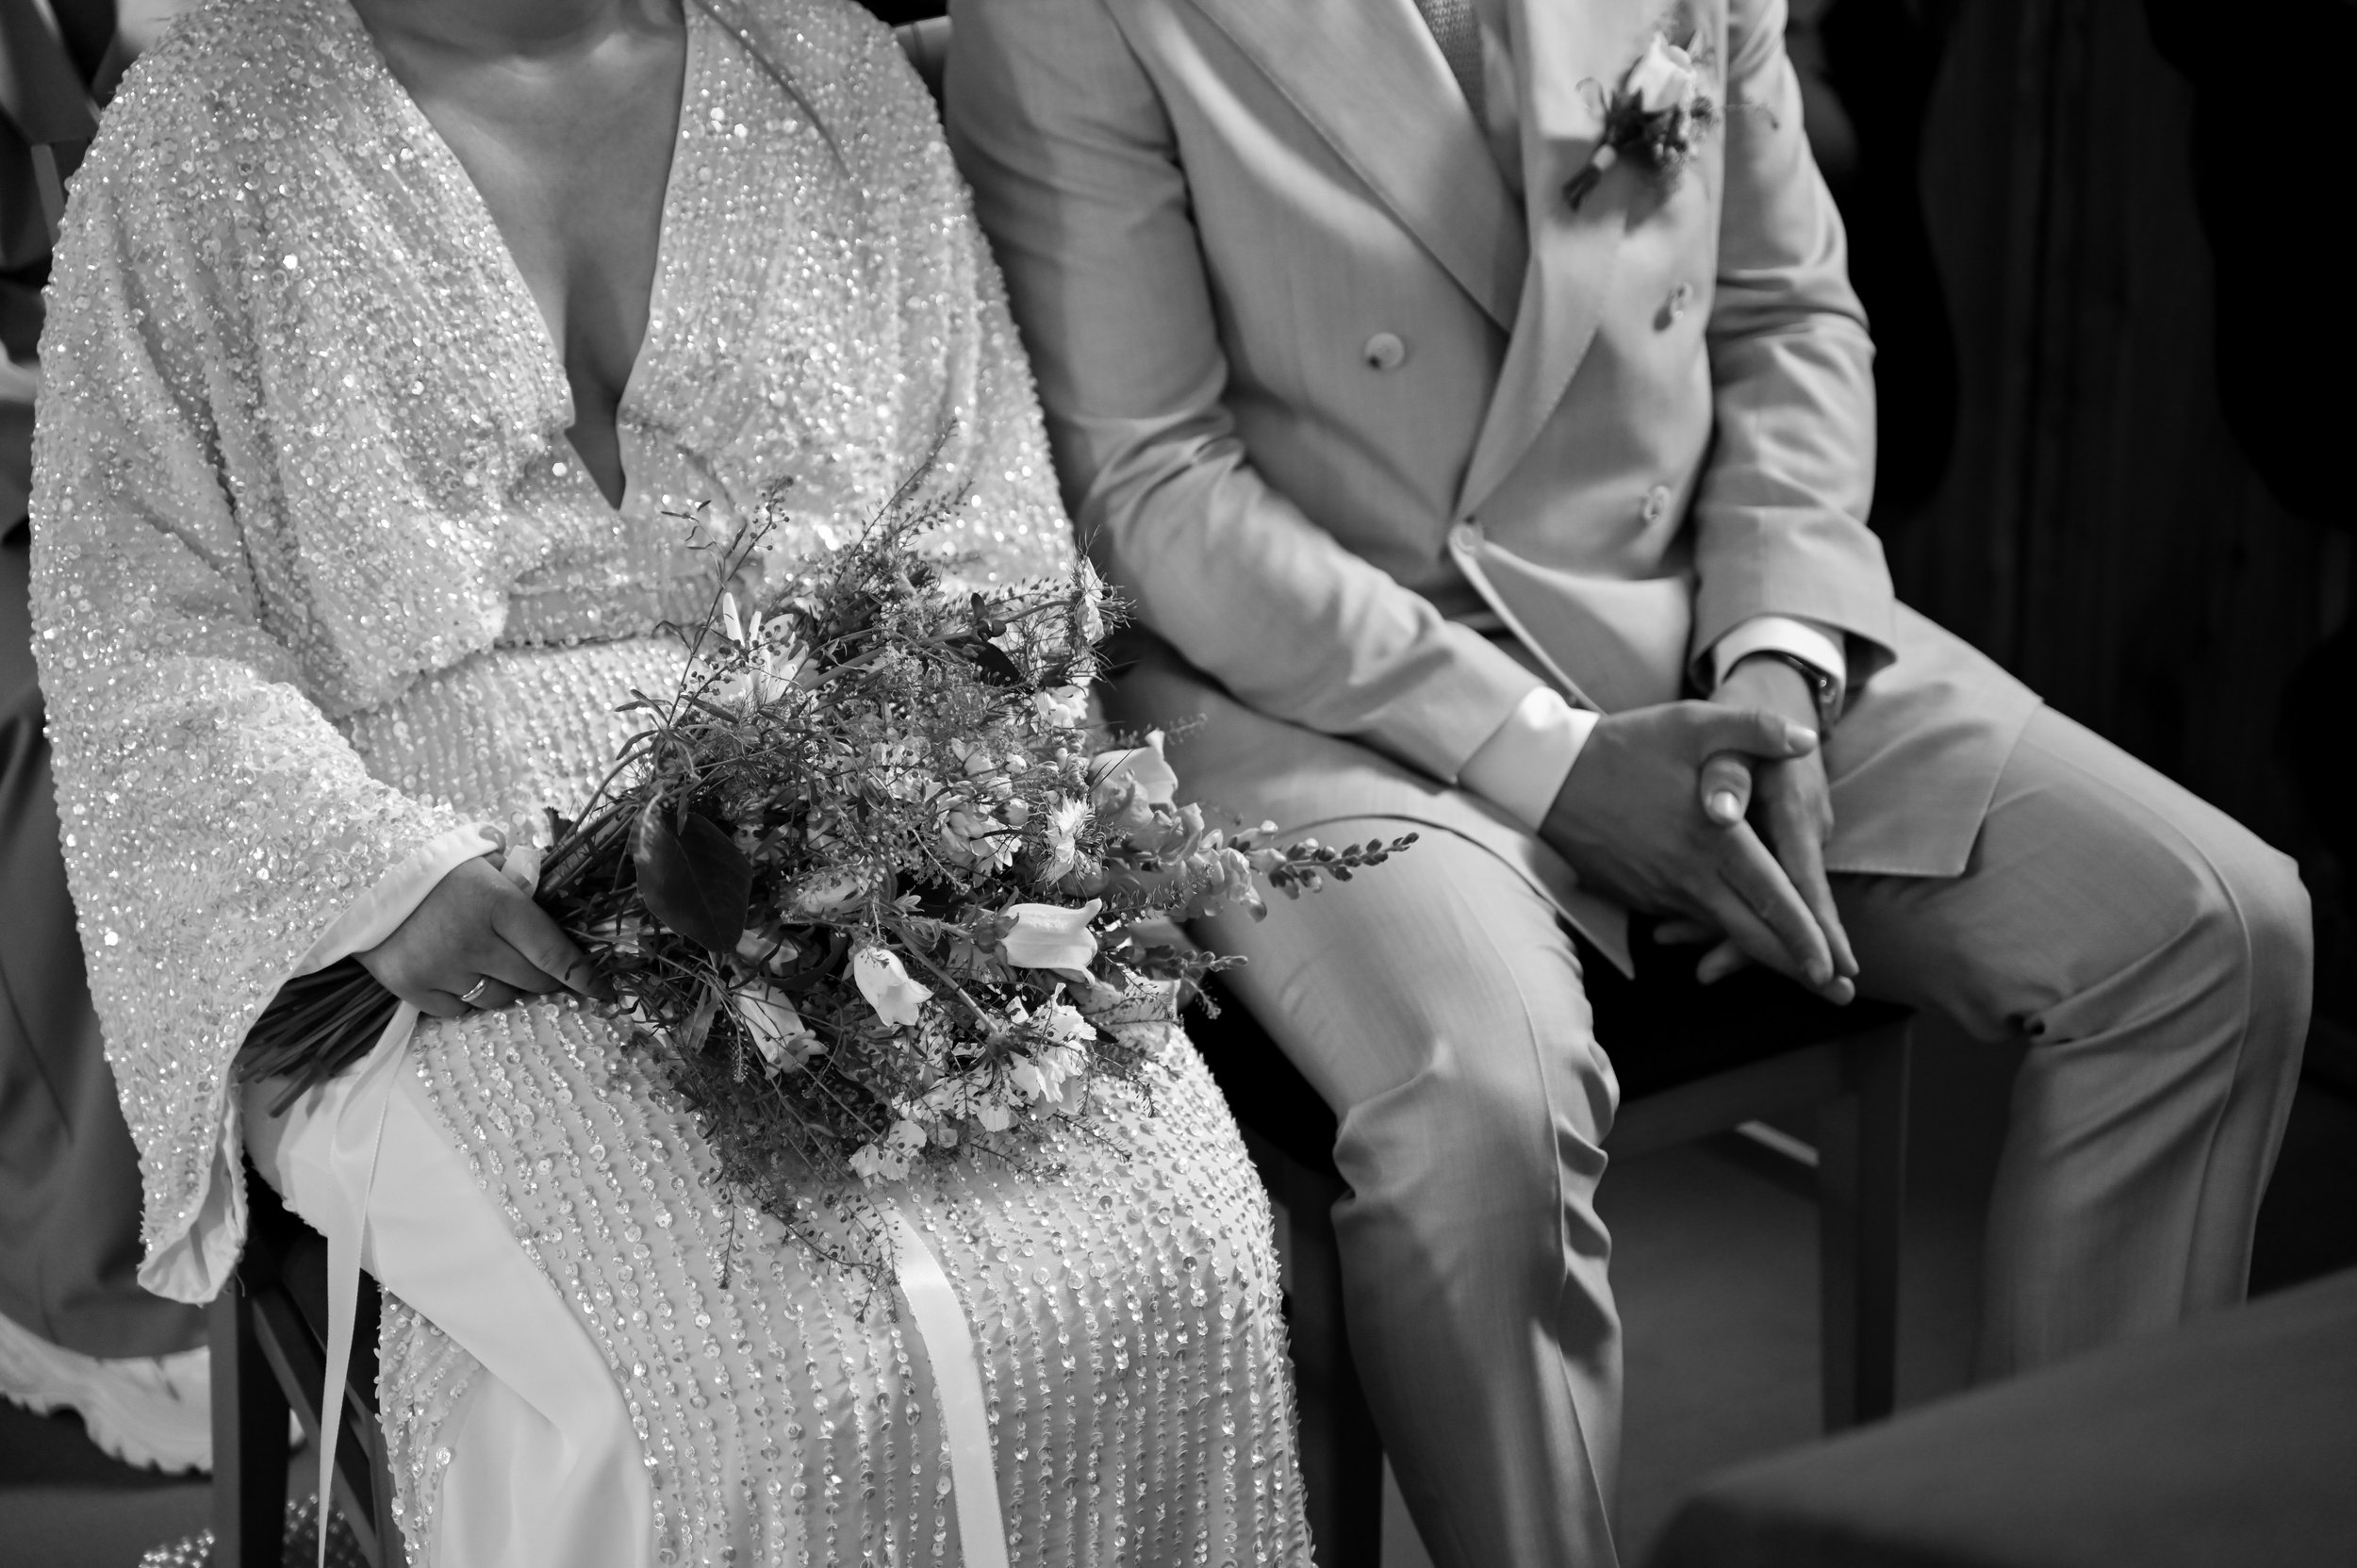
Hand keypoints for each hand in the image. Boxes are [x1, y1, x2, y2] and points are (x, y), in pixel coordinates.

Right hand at [356, 856, 606, 1019]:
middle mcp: (473, 940)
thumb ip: (523, 881)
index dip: (584, 976)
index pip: (554, 952)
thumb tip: (559, 903)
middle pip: (531, 982)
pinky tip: (459, 973)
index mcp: (499, 903)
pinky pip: (459, 1010)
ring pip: (498, 1000)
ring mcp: (441, 968)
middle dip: (544, 979)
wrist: (361, 875)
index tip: (605, 992)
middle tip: (542, 969)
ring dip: (506, 988)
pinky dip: (467, 998)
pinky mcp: (412, 988)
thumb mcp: (485, 860)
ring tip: (492, 964)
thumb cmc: (434, 865)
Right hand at [1539, 700, 1849, 999]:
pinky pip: (1691, 921)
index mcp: (1713, 838)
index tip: (1834, 967)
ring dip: (1763, 956)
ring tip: (1803, 973)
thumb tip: (1807, 739)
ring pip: (1723, 935)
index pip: (1769, 897)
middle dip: (1798, 968)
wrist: (1551, 776)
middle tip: (1839, 994)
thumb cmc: (1627, 746)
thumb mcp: (1692, 723)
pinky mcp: (1643, 896)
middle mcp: (1689, 876)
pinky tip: (1746, 941)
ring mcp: (1662, 892)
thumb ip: (1752, 729)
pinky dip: (1721, 937)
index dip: (1805, 936)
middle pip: (1751, 935)